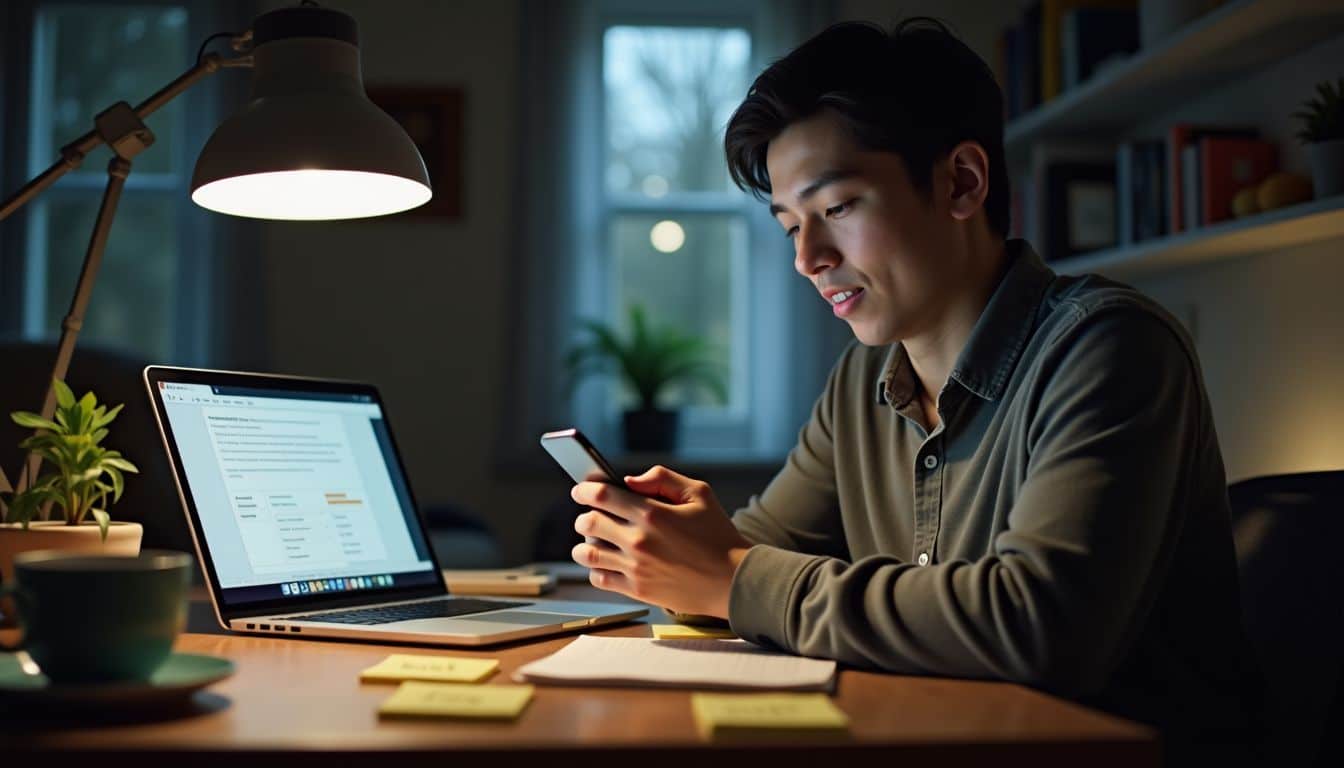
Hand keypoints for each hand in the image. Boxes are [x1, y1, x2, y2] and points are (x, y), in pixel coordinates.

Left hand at [570, 465, 752, 617]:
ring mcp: (636, 568)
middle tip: (590, 515)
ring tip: (593, 539)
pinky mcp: (638, 590)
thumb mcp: (699, 493)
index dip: (584, 490)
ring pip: (587, 553)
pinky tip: (605, 561)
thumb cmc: (717, 535)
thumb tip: (629, 480)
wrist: (732, 580)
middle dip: (584, 516)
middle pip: (588, 523)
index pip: (602, 495)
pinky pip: (599, 578)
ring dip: (584, 543)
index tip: (580, 490)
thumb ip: (662, 478)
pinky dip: (595, 568)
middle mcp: (639, 541)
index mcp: (652, 513)